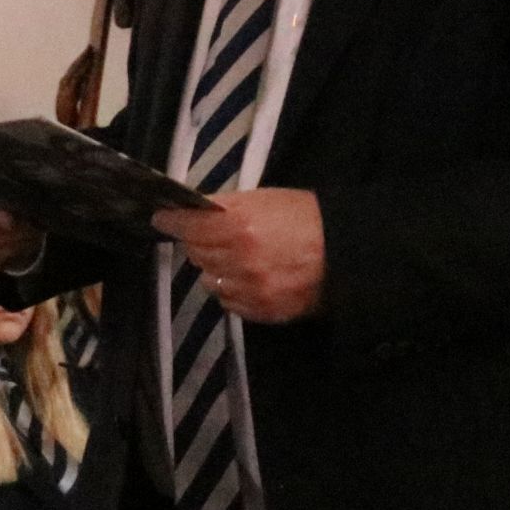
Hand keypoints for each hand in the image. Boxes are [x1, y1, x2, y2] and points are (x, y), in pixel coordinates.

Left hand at [153, 189, 324, 323]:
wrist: (346, 254)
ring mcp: (249, 289)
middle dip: (200, 242)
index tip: (163, 218)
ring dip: (217, 268)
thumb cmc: (308, 218)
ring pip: (210, 280)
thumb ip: (227, 207)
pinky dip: (233, 289)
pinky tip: (250, 277)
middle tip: (216, 235)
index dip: (172, 221)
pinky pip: (229, 301)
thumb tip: (195, 212)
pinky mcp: (261, 311)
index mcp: (240, 226)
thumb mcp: (266, 199)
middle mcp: (239, 260)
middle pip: (196, 253)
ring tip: (239, 258)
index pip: (188, 226)